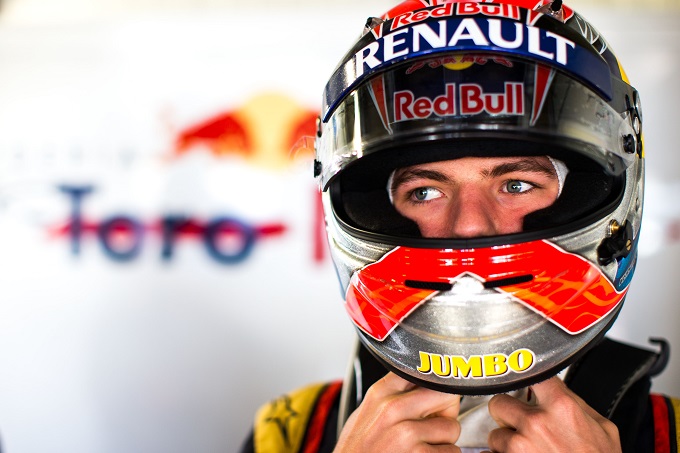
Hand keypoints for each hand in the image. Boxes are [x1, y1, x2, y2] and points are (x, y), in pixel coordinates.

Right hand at [334, 372, 461, 451]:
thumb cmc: (358, 450)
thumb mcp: (366, 414)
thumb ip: (392, 394)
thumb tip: (424, 385)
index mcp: (381, 393)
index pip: (421, 371)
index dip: (434, 383)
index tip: (434, 393)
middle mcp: (393, 409)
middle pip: (445, 395)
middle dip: (445, 412)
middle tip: (431, 424)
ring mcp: (406, 433)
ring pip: (452, 427)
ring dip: (444, 440)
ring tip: (423, 445)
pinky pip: (451, 452)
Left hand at [486, 376, 620, 452]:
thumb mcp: (602, 428)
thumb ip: (575, 403)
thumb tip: (555, 388)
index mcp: (560, 406)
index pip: (529, 373)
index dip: (525, 378)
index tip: (522, 383)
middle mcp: (536, 422)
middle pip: (498, 403)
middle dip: (507, 415)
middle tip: (522, 426)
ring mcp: (519, 446)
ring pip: (495, 434)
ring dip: (507, 443)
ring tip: (528, 452)